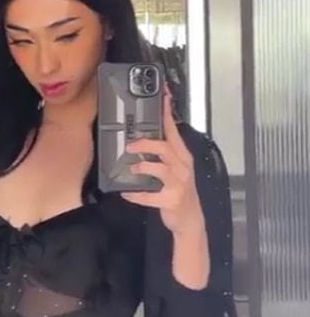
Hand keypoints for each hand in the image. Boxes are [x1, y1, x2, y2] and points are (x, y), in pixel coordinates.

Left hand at [121, 83, 204, 235]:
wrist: (190, 219)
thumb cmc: (180, 190)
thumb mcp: (177, 168)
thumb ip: (166, 151)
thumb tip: (148, 135)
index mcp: (183, 156)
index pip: (174, 130)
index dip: (167, 113)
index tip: (162, 96)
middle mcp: (182, 167)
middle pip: (164, 147)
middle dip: (145, 144)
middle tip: (130, 146)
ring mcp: (178, 184)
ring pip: (159, 168)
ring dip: (142, 167)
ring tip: (131, 169)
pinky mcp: (170, 200)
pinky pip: (149, 195)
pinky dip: (136, 194)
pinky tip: (127, 193)